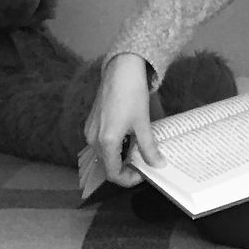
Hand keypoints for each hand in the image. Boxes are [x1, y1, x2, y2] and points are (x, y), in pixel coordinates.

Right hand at [84, 52, 163, 184]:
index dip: (129, 179)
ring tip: (138, 145)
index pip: (113, 174)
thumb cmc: (132, 94)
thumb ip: (149, 148)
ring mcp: (90, 130)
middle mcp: (93, 139)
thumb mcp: (143, 124)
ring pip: (105, 153)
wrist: (121, 68)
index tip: (144, 173)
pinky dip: (114, 144)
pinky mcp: (91, 121)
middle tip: (144, 160)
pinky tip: (128, 134)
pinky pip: (101, 142)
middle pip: (108, 164)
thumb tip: (158, 165)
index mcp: (106, 142)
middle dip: (126, 167)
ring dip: (120, 155)